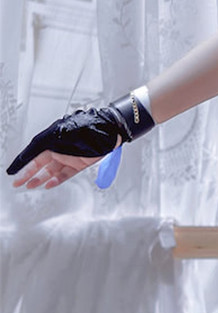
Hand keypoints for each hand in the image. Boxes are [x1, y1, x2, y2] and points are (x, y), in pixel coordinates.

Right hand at [8, 95, 152, 187]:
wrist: (110, 129)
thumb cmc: (86, 126)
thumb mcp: (59, 134)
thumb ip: (43, 144)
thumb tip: (30, 152)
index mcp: (51, 138)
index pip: (32, 152)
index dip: (21, 163)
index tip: (12, 172)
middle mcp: (58, 147)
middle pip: (39, 163)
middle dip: (27, 174)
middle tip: (17, 183)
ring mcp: (69, 156)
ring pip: (50, 170)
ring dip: (40, 178)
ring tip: (30, 186)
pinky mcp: (80, 163)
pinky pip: (65, 174)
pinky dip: (56, 180)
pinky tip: (48, 185)